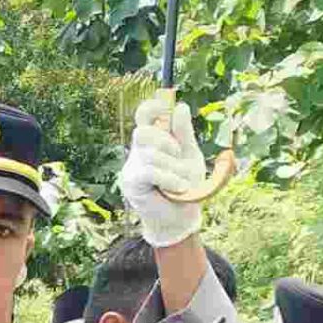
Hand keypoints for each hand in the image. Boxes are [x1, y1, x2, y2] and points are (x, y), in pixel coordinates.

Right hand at [119, 90, 209, 247]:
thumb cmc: (185, 184)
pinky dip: (169, 178)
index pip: (143, 116)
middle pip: (143, 132)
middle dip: (166, 142)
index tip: (164, 106)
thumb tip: (181, 107)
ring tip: (183, 181)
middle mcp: (138, 151)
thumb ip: (185, 133)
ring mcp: (132, 166)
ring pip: (151, 155)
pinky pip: (150, 171)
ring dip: (174, 167)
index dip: (150, 108)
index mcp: (152, 141)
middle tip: (179, 156)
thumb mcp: (190, 155)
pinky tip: (178, 187)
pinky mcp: (131, 183)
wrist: (181, 216)